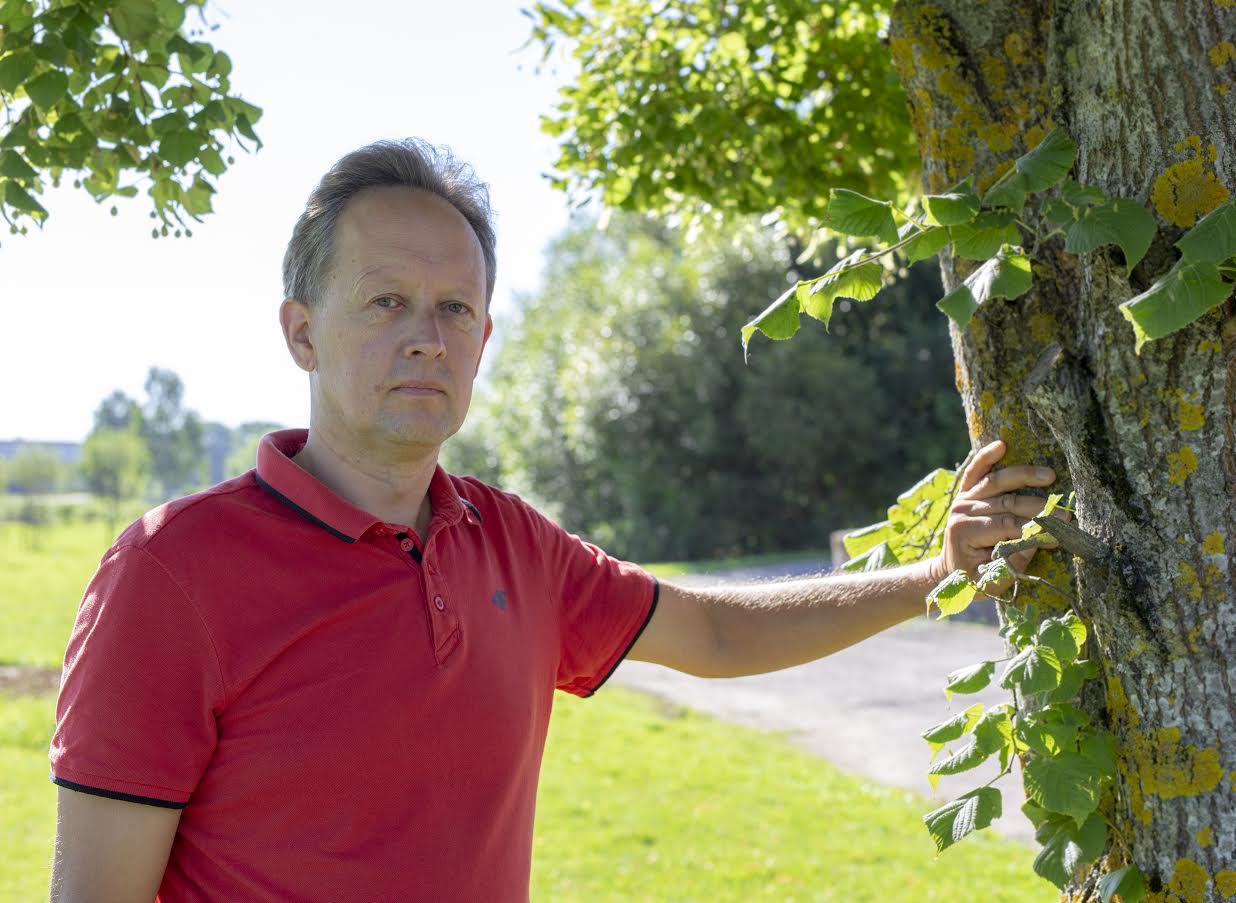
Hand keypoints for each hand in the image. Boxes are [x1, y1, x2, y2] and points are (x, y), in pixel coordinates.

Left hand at [930, 439, 1070, 595]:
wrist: (949, 570)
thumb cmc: (973, 578)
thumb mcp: (991, 580)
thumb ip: (1011, 564)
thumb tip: (1036, 543)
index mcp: (965, 532)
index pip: (1008, 526)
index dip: (1036, 529)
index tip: (1061, 533)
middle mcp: (963, 511)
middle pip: (1007, 503)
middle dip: (1040, 507)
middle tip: (1066, 511)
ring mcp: (963, 498)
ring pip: (997, 483)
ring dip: (1025, 476)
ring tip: (1050, 475)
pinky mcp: (965, 491)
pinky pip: (976, 470)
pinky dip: (987, 457)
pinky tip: (1001, 445)